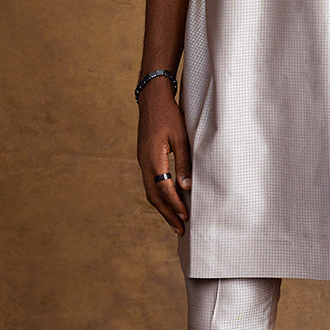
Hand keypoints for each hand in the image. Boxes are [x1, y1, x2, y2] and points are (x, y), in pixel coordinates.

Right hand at [137, 80, 191, 232]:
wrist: (151, 100)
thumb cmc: (169, 115)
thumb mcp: (180, 137)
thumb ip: (184, 162)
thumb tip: (186, 187)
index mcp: (153, 159)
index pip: (164, 189)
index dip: (175, 205)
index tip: (186, 217)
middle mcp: (144, 163)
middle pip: (154, 196)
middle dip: (167, 214)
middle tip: (180, 230)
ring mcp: (142, 162)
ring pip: (150, 192)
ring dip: (162, 208)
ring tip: (175, 221)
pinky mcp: (145, 159)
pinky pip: (150, 183)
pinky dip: (159, 196)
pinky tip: (168, 201)